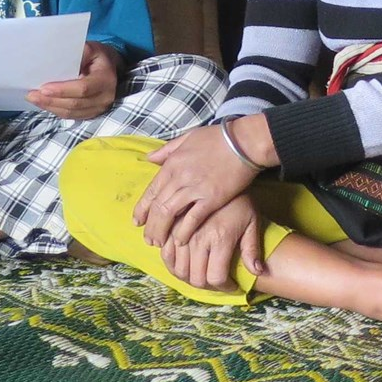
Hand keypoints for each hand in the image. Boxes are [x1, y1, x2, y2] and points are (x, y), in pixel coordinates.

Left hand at [29, 43, 121, 120]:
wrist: (110, 68)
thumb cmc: (98, 57)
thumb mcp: (92, 48)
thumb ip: (80, 53)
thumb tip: (59, 60)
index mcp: (106, 79)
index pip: (83, 88)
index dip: (62, 90)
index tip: (44, 88)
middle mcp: (105, 97)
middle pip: (75, 103)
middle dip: (51, 100)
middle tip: (32, 95)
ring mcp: (99, 108)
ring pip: (71, 112)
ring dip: (50, 107)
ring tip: (34, 99)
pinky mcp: (91, 114)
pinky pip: (71, 116)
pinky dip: (56, 110)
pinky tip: (44, 104)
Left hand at [135, 120, 266, 249]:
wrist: (244, 141)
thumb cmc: (218, 138)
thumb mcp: (188, 137)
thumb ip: (167, 149)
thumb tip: (150, 158)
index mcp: (172, 163)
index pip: (151, 190)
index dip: (142, 208)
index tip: (137, 221)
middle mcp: (179, 177)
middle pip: (157, 206)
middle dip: (150, 225)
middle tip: (148, 239)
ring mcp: (194, 188)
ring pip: (169, 214)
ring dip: (162, 231)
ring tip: (159, 243)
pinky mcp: (211, 198)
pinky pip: (192, 218)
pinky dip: (183, 231)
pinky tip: (180, 241)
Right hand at [159, 193, 267, 291]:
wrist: (223, 174)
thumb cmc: (241, 201)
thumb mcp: (252, 222)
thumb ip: (252, 249)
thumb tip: (258, 272)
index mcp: (220, 239)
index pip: (215, 277)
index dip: (224, 287)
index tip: (231, 285)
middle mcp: (199, 238)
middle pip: (195, 278)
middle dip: (206, 286)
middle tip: (214, 282)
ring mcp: (183, 232)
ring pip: (178, 269)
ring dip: (188, 277)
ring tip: (200, 273)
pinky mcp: (173, 225)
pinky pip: (166, 253)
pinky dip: (172, 263)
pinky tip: (183, 262)